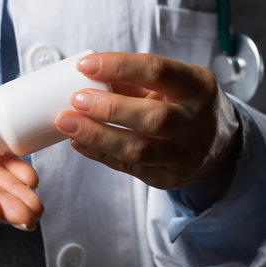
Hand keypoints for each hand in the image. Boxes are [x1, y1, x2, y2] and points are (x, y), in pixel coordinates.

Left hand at [55, 52, 239, 189]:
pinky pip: (128, 167)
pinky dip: (99, 154)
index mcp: (198, 87)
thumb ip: (133, 83)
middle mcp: (196, 123)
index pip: (158, 71)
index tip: (86, 66)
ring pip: (138, 150)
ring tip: (67, 124)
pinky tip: (78, 142)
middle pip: (152, 118)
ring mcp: (184, 155)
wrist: (219, 146)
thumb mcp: (171, 87)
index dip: (119, 67)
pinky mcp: (168, 178)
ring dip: (97, 136)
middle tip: (76, 100)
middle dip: (109, 109)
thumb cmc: (184, 107)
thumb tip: (85, 79)